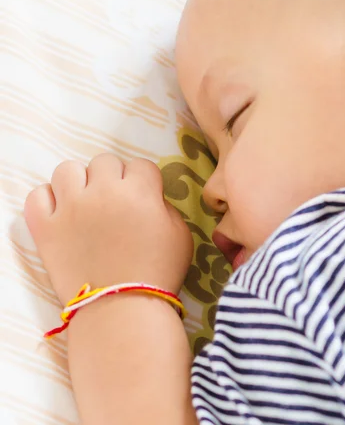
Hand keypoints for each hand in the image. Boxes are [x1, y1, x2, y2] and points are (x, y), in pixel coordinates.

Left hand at [24, 154, 192, 306]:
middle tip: (115, 203)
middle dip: (113, 178)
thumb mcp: (180, 234)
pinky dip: (48, 199)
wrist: (121, 309)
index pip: (141, 165)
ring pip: (67, 169)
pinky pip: (37, 195)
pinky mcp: (45, 227)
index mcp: (140, 192)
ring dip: (79, 182)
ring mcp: (71, 207)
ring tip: (85, 203)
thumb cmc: (158, 272)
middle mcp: (103, 191)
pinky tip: (61, 213)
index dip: (144, 181)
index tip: (144, 198)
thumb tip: (149, 198)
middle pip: (105, 161)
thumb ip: (164, 206)